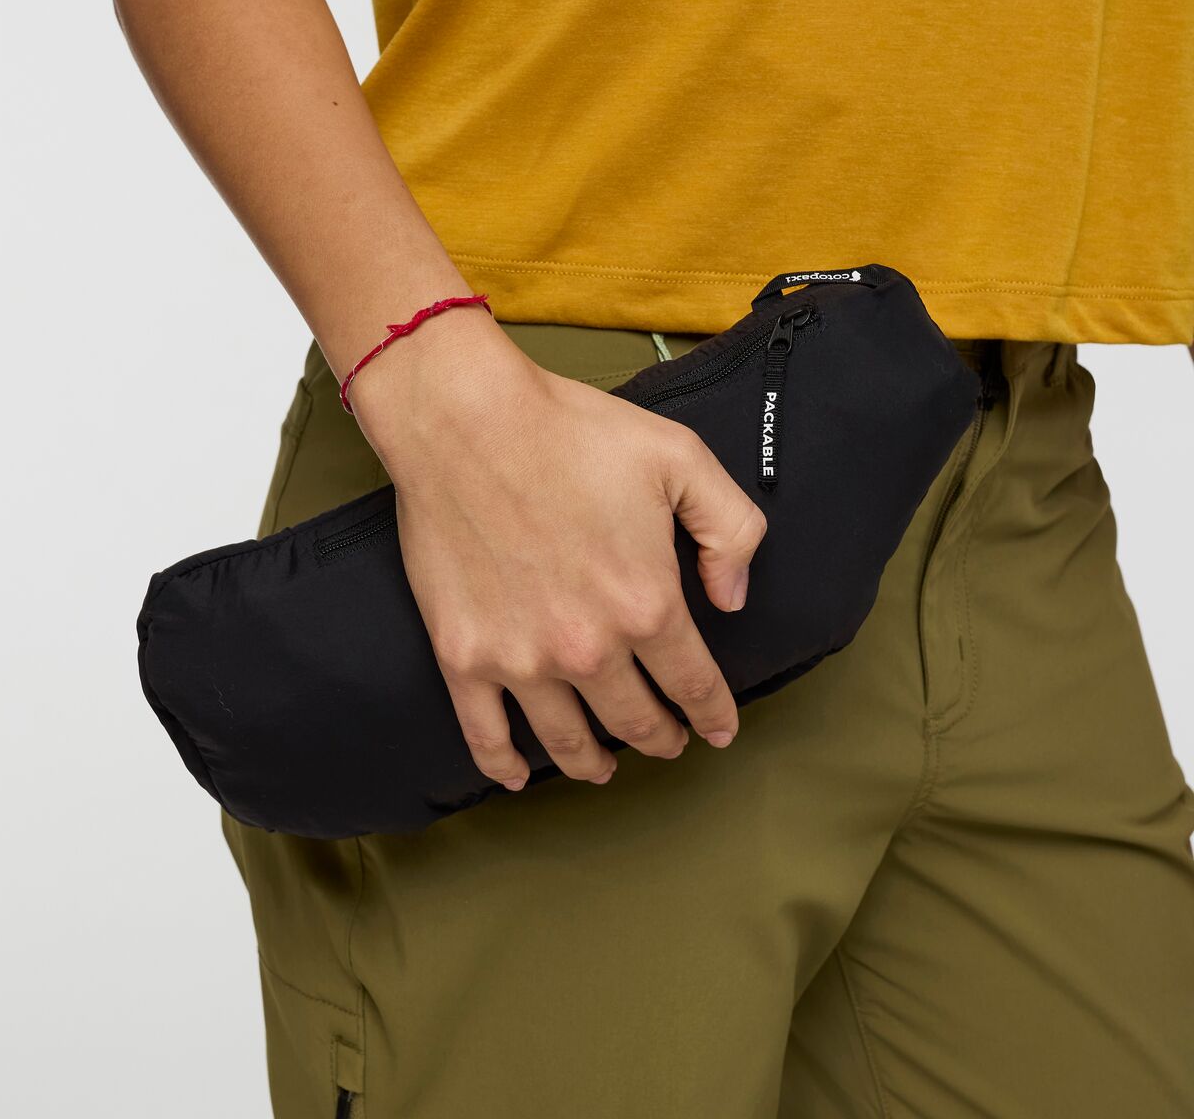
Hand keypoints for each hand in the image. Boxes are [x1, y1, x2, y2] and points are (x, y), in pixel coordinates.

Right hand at [349, 310, 766, 790]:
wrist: (465, 421)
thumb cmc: (572, 432)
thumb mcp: (682, 459)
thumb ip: (732, 530)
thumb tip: (733, 598)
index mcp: (646, 603)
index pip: (693, 682)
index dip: (714, 713)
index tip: (720, 729)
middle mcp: (588, 647)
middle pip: (636, 720)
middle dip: (660, 739)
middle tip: (668, 743)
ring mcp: (520, 659)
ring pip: (568, 742)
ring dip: (595, 763)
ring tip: (607, 768)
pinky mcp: (464, 656)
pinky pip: (485, 734)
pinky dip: (504, 765)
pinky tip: (519, 775)